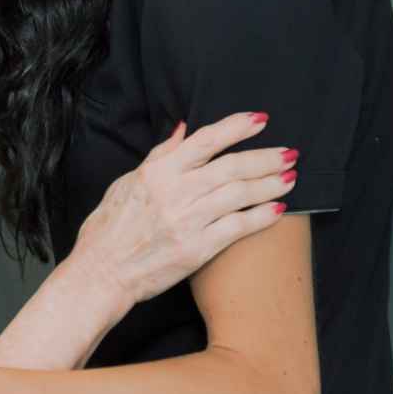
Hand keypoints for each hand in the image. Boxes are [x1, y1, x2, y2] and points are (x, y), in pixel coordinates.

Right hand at [68, 111, 294, 309]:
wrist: (102, 273)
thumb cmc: (109, 229)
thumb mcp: (127, 183)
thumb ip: (160, 156)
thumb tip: (183, 130)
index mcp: (157, 172)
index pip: (206, 140)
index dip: (237, 127)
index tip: (261, 120)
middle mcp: (175, 192)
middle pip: (232, 167)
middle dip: (266, 157)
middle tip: (291, 153)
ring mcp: (188, 221)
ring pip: (240, 194)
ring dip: (270, 184)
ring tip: (291, 178)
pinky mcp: (198, 249)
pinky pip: (238, 227)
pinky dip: (261, 217)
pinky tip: (277, 210)